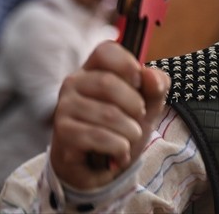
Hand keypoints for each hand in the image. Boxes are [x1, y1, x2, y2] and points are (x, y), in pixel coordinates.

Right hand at [50, 41, 170, 190]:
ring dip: (130, 131)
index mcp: (93, 70)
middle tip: (139, 118)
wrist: (98, 168)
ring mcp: (64, 107)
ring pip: (107, 114)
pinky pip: (98, 136)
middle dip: (135, 105)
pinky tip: (120, 153)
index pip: (106, 50)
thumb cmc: (120, 129)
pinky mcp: (63, 132)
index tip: (139, 83)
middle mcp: (73, 83)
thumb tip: (150, 75)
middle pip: (108, 83)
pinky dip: (119, 147)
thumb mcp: (146, 107)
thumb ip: (156, 88)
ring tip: (131, 139)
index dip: (128, 64)